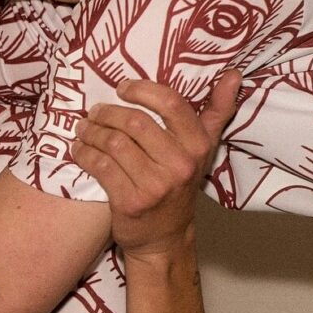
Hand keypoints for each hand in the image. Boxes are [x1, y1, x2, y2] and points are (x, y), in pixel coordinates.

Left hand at [71, 70, 240, 257]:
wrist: (165, 238)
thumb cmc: (180, 184)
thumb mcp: (204, 149)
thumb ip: (218, 111)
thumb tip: (233, 74)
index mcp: (197, 146)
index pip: (170, 103)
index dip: (141, 90)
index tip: (122, 88)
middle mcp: (179, 165)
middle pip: (134, 122)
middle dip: (107, 113)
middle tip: (95, 112)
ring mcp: (155, 185)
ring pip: (113, 143)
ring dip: (91, 132)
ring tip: (84, 128)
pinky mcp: (130, 202)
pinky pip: (100, 166)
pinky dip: (84, 154)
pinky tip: (79, 149)